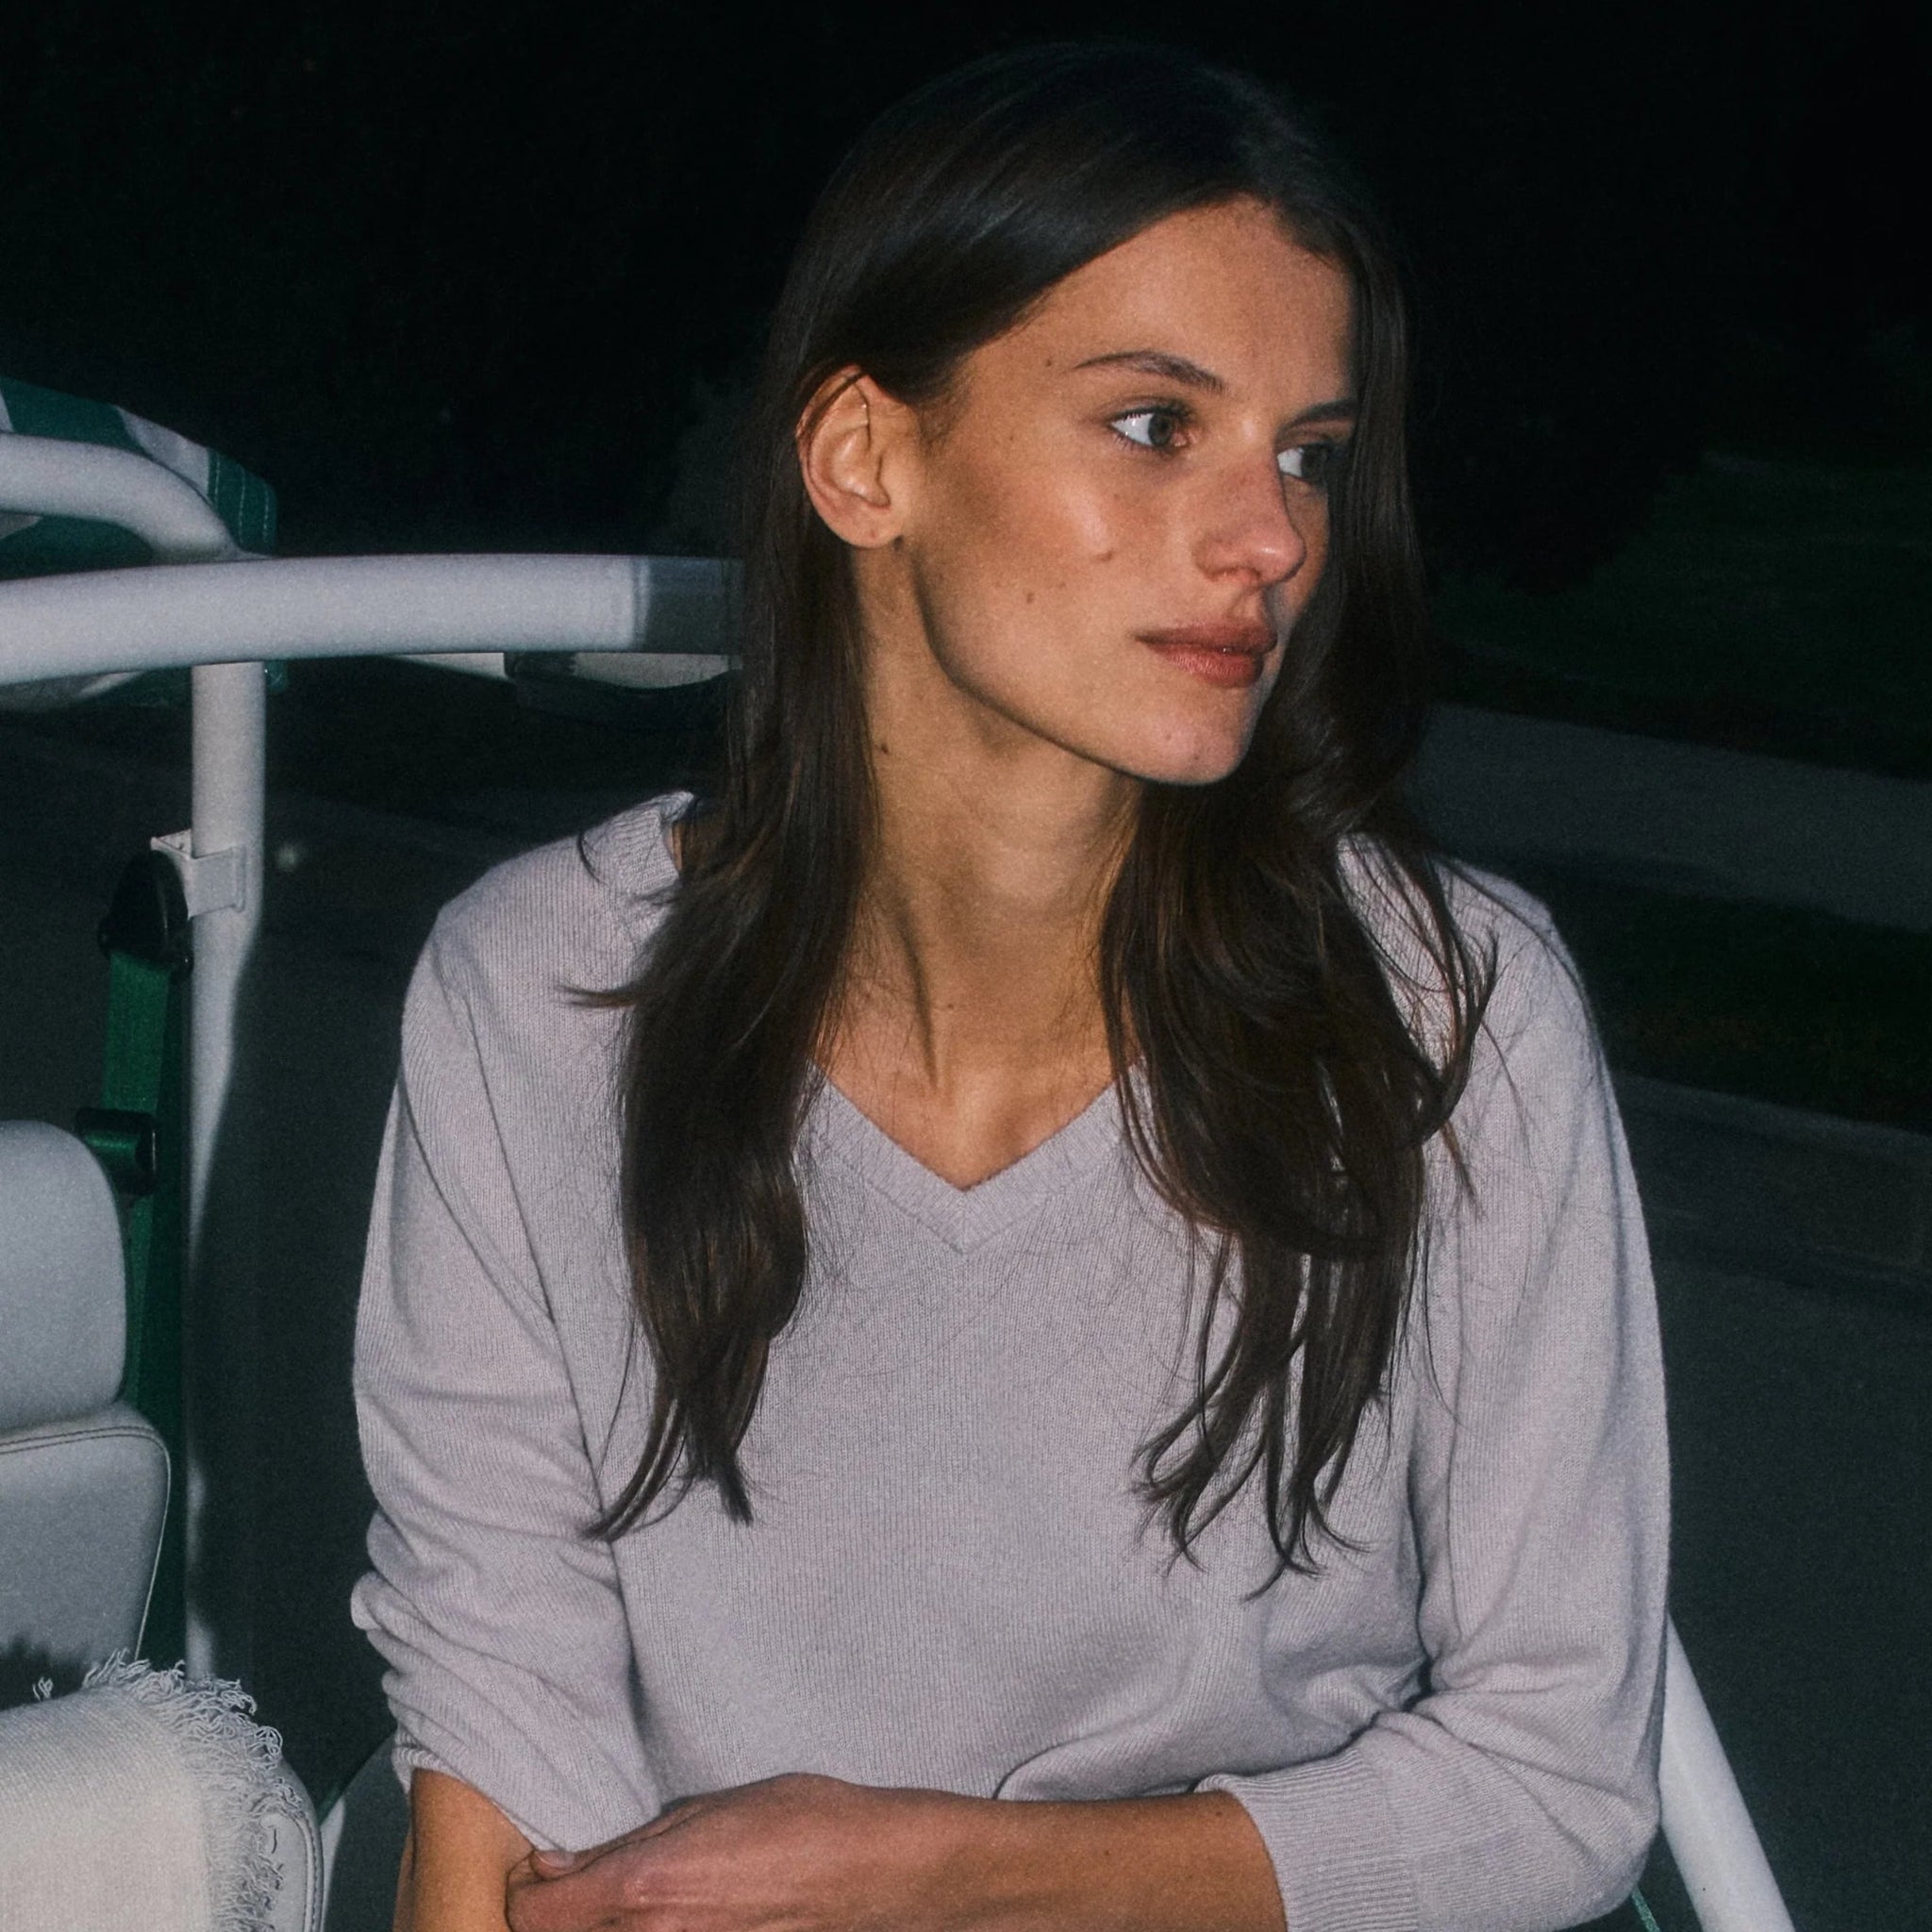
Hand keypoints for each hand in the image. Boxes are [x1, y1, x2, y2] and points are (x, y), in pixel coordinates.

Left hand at [503, 1772, 969, 1931]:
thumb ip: (622, 1847)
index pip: (530, 1917)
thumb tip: (551, 1868)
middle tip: (584, 1890)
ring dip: (607, 1930)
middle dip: (562, 1920)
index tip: (541, 1877)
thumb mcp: (705, 1809)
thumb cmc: (799, 1822)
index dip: (524, 1894)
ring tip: (636, 1906)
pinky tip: (679, 1919)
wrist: (875, 1872)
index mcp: (642, 1887)